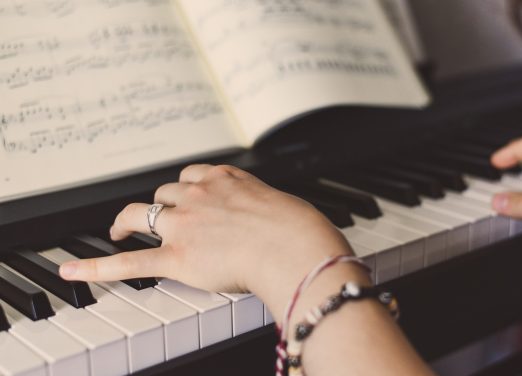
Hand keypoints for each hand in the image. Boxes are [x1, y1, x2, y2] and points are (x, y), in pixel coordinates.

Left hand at [60, 164, 355, 315]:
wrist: (294, 247)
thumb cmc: (298, 228)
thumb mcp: (284, 204)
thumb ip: (266, 208)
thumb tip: (278, 219)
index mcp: (226, 180)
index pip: (193, 175)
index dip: (185, 186)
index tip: (184, 193)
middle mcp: (200, 195)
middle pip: (165, 192)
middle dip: (158, 203)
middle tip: (152, 215)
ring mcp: (185, 224)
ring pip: (143, 214)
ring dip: (130, 221)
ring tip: (120, 230)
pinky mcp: (177, 256)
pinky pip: (130, 261)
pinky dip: (97, 267)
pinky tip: (75, 271)